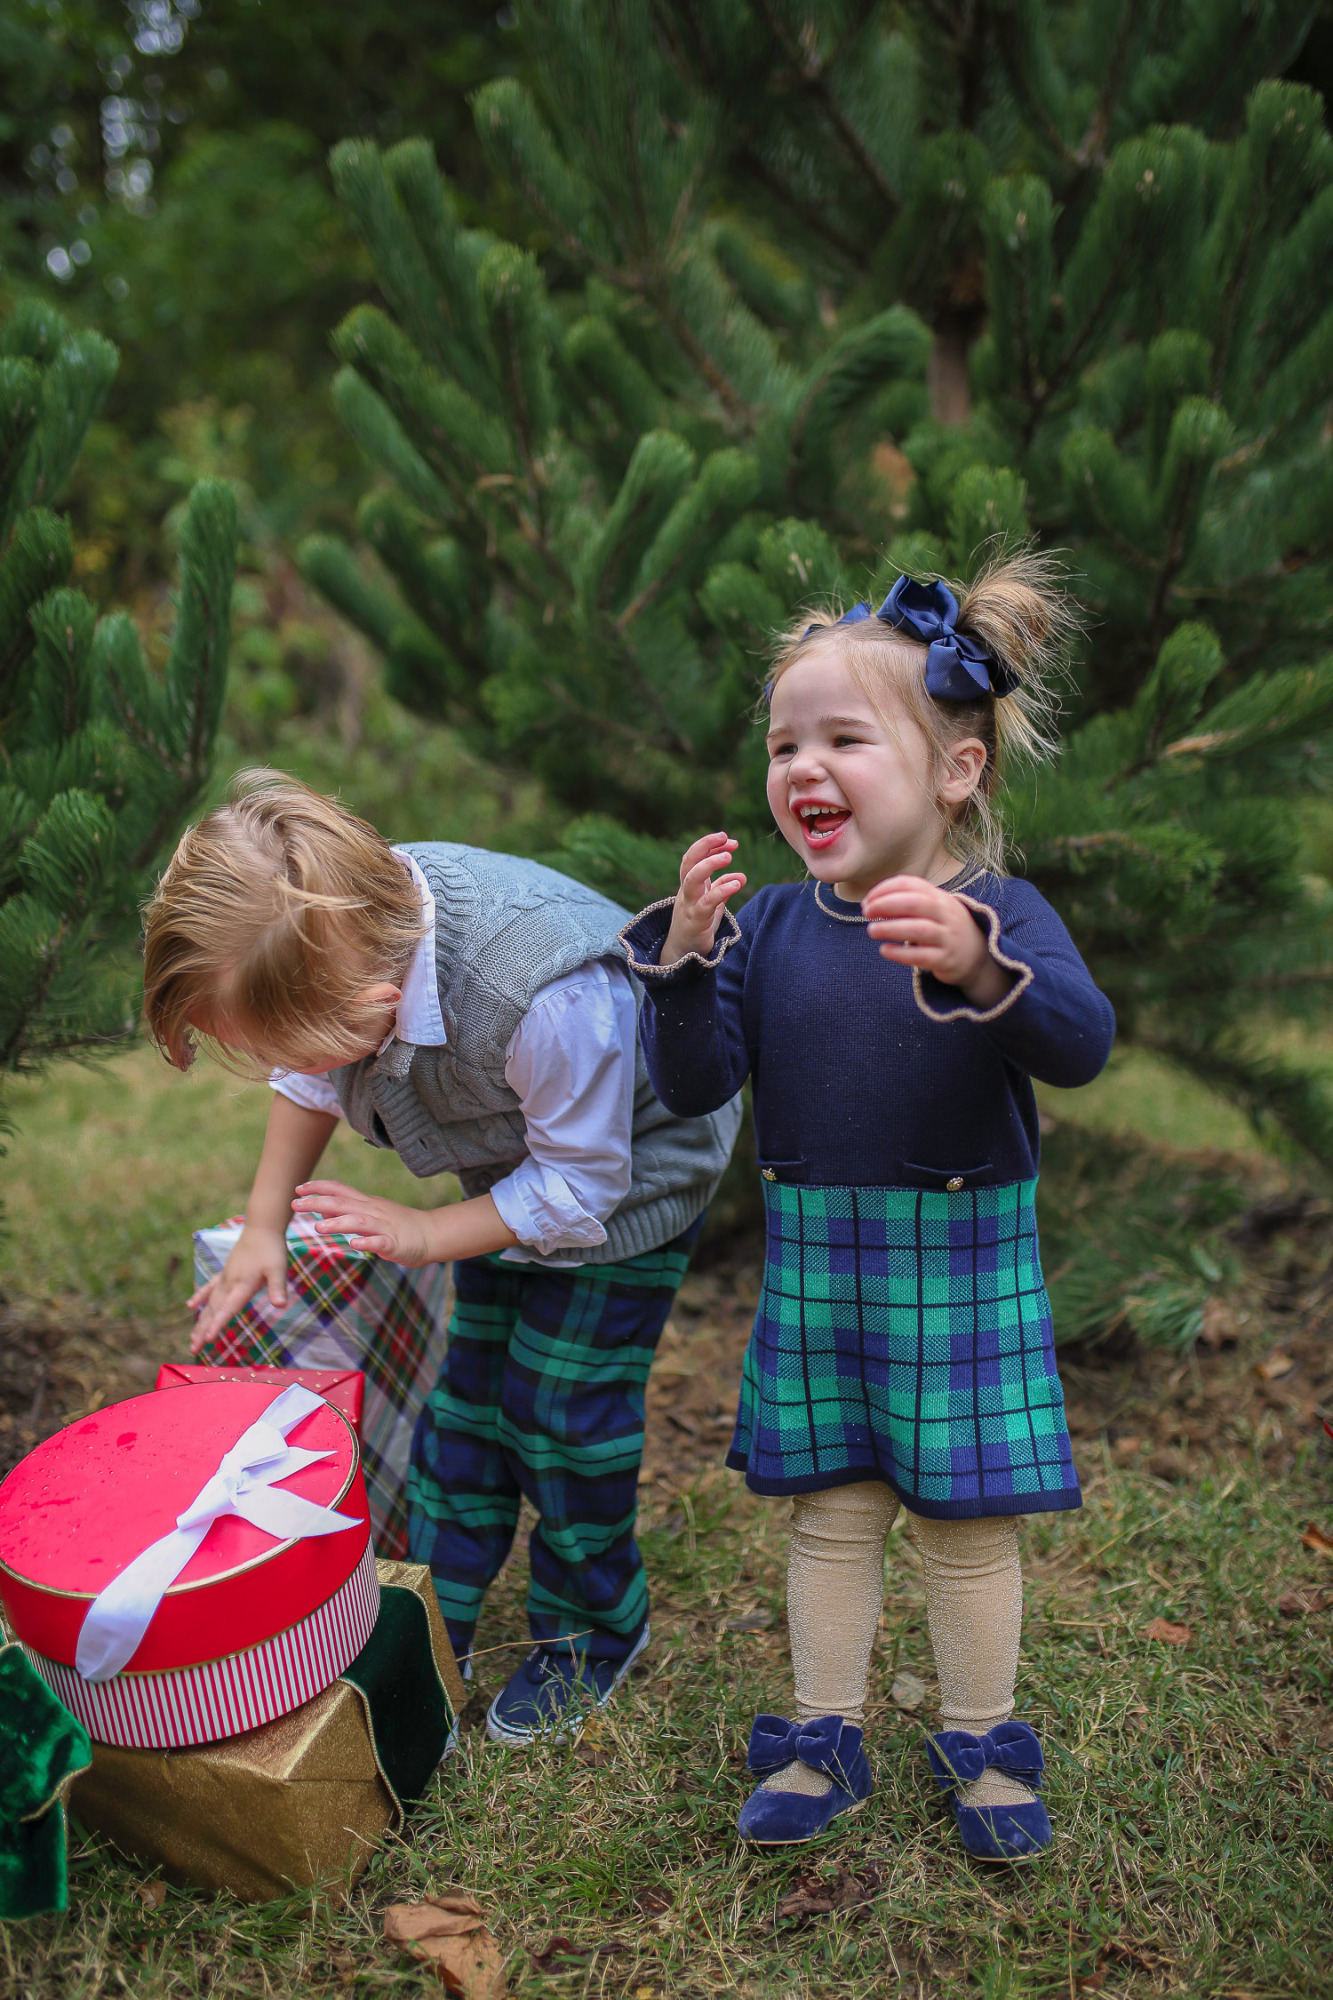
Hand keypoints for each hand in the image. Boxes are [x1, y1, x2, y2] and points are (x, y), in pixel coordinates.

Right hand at [188, 1224, 288, 1353]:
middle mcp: (230, 1282)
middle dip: (203, 1330)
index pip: (228, 1308)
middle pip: (214, 1310)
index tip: (208, 1339)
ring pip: (210, 1303)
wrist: (262, 1227)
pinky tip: (191, 1306)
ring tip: (192, 1339)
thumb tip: (280, 1305)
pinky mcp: (226, 1272)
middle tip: (193, 1350)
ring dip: (201, 1321)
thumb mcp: (279, 1268)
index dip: (218, 1323)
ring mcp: (226, 1277)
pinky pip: (210, 1287)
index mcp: (243, 1284)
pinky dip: (201, 1297)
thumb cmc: (272, 1249)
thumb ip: (278, 1287)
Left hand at [291, 1181, 438, 1264]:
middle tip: (296, 1204)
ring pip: (359, 1222)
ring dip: (338, 1223)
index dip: (319, 1187)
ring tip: (318, 1227)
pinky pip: (380, 1243)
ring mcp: (385, 1227)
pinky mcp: (395, 1244)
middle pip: (344, 1203)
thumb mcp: (370, 1213)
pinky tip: (354, 1245)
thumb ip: (346, 1210)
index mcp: (367, 1203)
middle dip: (318, 1202)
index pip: (340, 1190)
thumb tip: (321, 1206)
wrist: (430, 1234)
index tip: (298, 1188)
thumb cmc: (397, 1225)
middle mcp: (374, 1211)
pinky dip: (367, 1243)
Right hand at [661, 832, 745, 964]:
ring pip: (692, 879)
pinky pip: (707, 902)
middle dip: (705, 845)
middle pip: (688, 861)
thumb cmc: (697, 925)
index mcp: (689, 885)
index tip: (729, 840)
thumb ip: (723, 888)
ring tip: (729, 856)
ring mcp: (689, 905)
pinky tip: (738, 883)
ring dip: (709, 864)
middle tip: (725, 837)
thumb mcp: (711, 904)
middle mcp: (687, 892)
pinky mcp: (696, 921)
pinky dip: (722, 890)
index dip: (710, 845)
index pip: (695, 857)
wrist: (682, 953)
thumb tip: (741, 876)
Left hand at [863, 875, 1012, 1006]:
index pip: (911, 884)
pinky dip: (900, 953)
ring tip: (871, 930)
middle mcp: (946, 915)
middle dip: (887, 904)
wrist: (977, 956)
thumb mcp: (933, 909)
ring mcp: (948, 937)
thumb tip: (871, 903)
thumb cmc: (944, 928)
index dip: (885, 889)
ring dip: (891, 928)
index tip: (867, 900)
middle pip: (916, 903)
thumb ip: (908, 903)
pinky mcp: (946, 960)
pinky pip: (922, 956)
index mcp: (940, 897)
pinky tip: (884, 950)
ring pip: (919, 929)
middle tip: (866, 912)